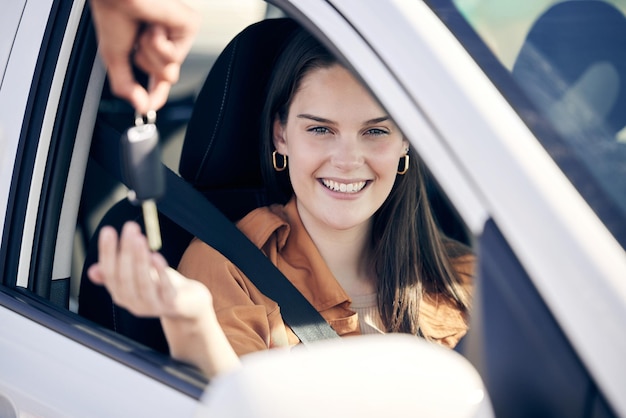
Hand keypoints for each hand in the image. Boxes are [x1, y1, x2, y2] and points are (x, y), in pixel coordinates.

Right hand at [87, 222, 210, 319]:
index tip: (109, 230)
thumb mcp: (136, 278)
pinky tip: (157, 256)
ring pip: (143, 283)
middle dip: (125, 251)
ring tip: (140, 238)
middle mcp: (133, 303)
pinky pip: (164, 288)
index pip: (109, 273)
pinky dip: (160, 272)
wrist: (188, 305)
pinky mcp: (171, 304)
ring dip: (140, 259)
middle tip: (130, 228)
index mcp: (121, 294)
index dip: (107, 252)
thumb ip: (117, 274)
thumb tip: (92, 271)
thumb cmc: (160, 286)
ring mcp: (152, 306)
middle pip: (125, 277)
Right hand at [89, 0, 199, 112]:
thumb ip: (126, 85)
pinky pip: (175, 55)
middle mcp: (167, 40)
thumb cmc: (113, 13)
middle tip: (138, 42)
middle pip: (167, 76)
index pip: (158, 77)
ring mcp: (179, 33)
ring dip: (150, 53)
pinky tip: (154, 25)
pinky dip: (158, 43)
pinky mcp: (190, 25)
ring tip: (144, 29)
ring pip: (171, 68)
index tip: (148, 108)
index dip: (155, 94)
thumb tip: (140, 106)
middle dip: (148, 64)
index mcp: (149, 46)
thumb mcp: (114, 57)